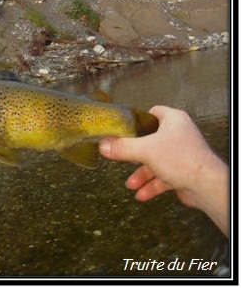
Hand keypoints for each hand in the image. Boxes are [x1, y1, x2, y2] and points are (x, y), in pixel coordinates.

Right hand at [99, 105, 228, 236]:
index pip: (153, 113)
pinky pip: (163, 176)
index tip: (124, 130)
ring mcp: (181, 154)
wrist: (206, 185)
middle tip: (122, 157)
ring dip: (142, 174)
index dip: (138, 120)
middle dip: (135, 154)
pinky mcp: (183, 172)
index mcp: (173, 120)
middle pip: (150, 140)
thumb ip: (122, 148)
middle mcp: (178, 135)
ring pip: (155, 161)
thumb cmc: (179, 159)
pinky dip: (152, 185)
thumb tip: (102, 146)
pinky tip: (141, 194)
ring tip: (130, 184)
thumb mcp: (145, 150)